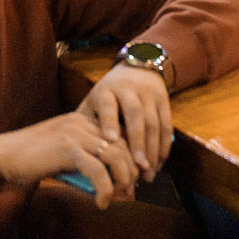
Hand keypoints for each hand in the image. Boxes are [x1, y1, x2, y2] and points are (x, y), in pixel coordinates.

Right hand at [0, 111, 138, 208]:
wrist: (1, 155)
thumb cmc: (30, 158)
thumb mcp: (63, 153)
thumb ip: (84, 157)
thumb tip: (108, 178)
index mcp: (84, 120)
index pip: (119, 136)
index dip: (130, 158)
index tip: (134, 178)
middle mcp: (84, 123)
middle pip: (122, 145)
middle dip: (131, 170)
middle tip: (131, 191)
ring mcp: (77, 134)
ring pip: (115, 156)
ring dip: (123, 179)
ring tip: (120, 196)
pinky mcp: (69, 148)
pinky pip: (98, 169)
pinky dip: (105, 187)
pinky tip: (102, 201)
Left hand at [77, 63, 171, 183]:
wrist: (138, 66)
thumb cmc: (108, 92)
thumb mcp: (94, 100)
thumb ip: (86, 122)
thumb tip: (72, 154)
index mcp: (106, 90)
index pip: (108, 105)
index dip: (110, 122)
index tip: (110, 140)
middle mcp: (130, 89)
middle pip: (136, 115)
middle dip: (138, 142)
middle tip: (138, 167)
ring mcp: (149, 93)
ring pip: (154, 122)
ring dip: (153, 148)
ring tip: (149, 172)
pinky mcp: (164, 98)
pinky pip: (166, 123)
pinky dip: (165, 144)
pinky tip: (160, 161)